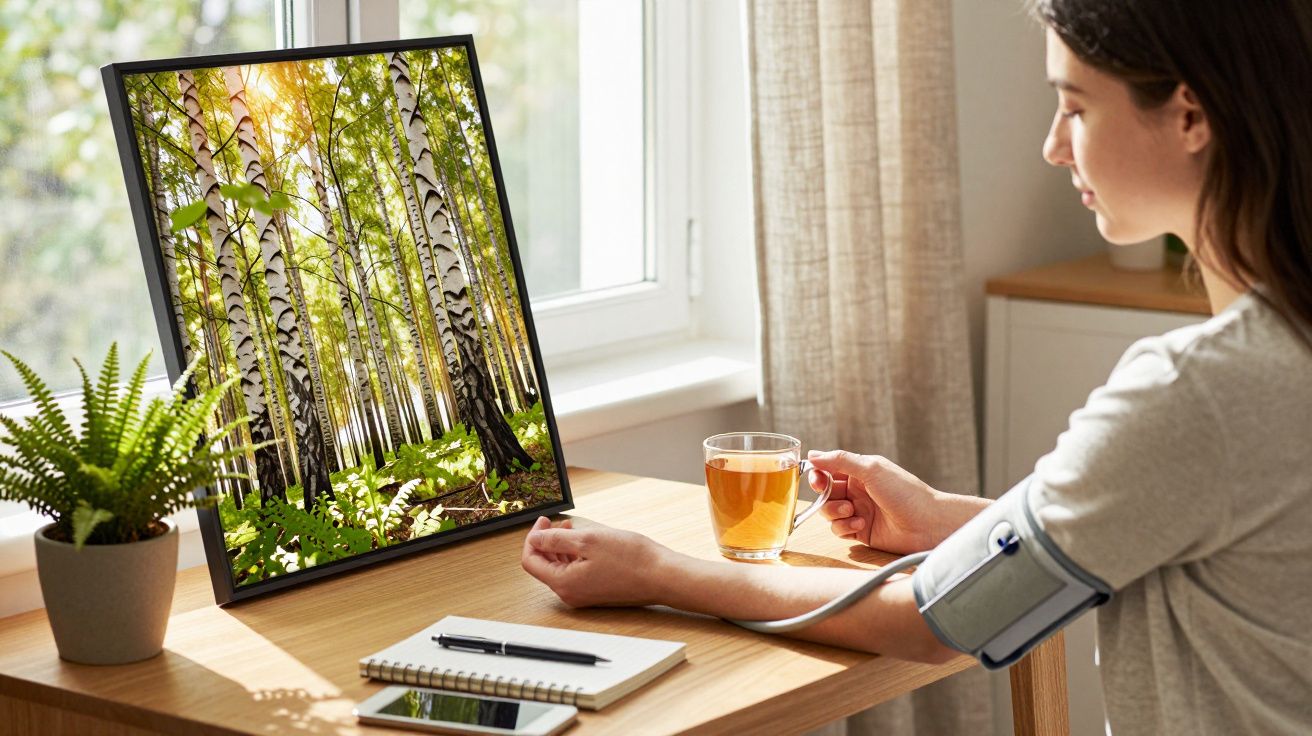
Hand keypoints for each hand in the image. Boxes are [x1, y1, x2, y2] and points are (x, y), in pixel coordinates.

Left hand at [520, 517, 668, 607]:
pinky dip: (574, 556)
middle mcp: (570, 594)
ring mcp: (583, 595)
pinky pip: (575, 573)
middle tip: (559, 522)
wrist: (661, 576)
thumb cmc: (632, 560)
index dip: (533, 538)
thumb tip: (536, 538)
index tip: (544, 522)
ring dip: (561, 547)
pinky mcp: (595, 592)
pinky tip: (586, 542)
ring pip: (560, 568)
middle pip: (544, 565)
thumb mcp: (588, 540)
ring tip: (573, 529)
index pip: (531, 561)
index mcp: (564, 583)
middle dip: (547, 541)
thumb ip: (555, 539)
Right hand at [807, 450, 949, 552]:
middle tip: (840, 499)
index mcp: (859, 471)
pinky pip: (838, 529)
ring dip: (835, 512)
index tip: (817, 480)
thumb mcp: (871, 469)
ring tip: (853, 513)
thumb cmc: (905, 492)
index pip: (828, 470)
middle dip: (826, 496)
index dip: (818, 475)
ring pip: (828, 512)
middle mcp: (857, 490)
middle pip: (824, 492)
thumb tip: (812, 455)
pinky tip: (860, 525)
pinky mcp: (860, 531)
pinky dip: (844, 527)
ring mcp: (858, 511)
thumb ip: (840, 461)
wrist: (927, 524)